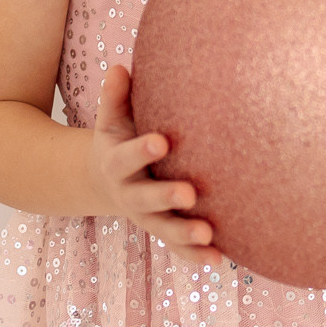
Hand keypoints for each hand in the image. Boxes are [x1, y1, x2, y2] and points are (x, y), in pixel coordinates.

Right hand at [92, 63, 220, 266]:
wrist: (106, 181)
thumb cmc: (119, 139)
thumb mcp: (112, 120)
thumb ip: (115, 97)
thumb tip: (119, 67)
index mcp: (115, 164)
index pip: (127, 158)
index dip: (142, 151)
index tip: (162, 141)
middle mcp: (129, 194)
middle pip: (145, 199)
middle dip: (166, 196)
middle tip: (189, 192)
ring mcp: (146, 217)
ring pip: (164, 229)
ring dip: (184, 233)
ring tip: (207, 232)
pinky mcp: (162, 232)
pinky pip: (178, 248)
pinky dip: (196, 256)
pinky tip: (219, 259)